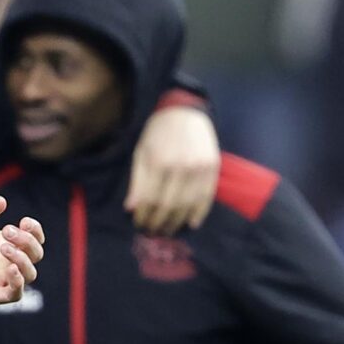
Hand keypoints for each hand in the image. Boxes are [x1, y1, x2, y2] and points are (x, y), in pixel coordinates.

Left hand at [0, 196, 44, 330]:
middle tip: (6, 231)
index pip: (29, 238)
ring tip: (3, 247)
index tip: (24, 221)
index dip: (35, 230)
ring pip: (30, 274)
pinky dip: (19, 281)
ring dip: (25, 258)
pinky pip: (15, 293)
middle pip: (35, 254)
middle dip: (29, 240)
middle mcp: (0, 261)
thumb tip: (2, 201)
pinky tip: (9, 267)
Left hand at [125, 105, 219, 234]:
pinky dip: (199, 212)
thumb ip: (137, 181)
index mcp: (159, 162)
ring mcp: (199, 168)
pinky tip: (191, 223)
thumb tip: (131, 208)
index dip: (143, 215)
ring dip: (177, 222)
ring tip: (168, 230)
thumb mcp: (141, 152)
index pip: (150, 199)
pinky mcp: (213, 168)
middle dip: (158, 222)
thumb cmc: (158, 133)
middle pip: (168, 205)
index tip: (138, 224)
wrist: (185, 112)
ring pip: (188, 204)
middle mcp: (180, 166)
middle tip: (152, 232)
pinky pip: (207, 196)